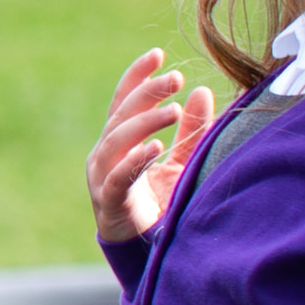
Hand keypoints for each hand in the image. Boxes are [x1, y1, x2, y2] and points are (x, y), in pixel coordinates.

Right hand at [88, 48, 216, 245]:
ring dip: (145, 122)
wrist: (145, 249)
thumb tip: (202, 91)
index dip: (138, 76)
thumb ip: (190, 129)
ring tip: (174, 110)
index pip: (124, 100)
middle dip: (147, 93)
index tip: (158, 54)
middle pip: (121, 114)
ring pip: (117, 140)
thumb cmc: (159, 202)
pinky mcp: (109, 201)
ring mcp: (102, 176)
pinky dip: (136, 161)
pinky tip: (156, 147)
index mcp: (118, 140)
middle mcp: (105, 153)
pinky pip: (119, 177)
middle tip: (175, 78)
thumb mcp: (180, 159)